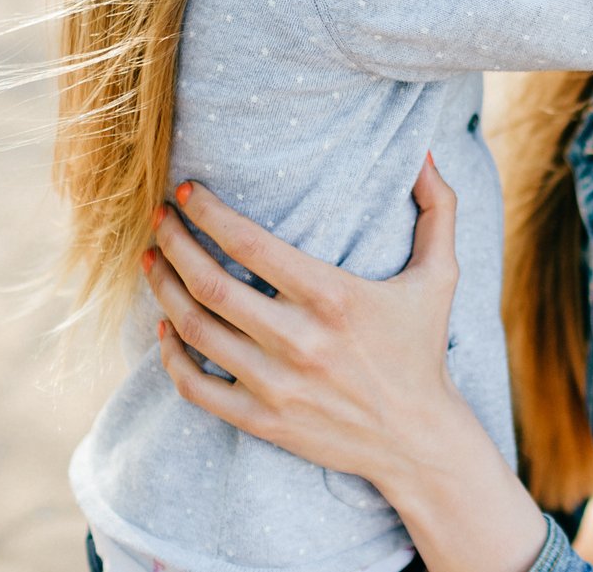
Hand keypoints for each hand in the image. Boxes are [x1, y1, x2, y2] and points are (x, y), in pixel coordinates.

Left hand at [146, 159, 465, 484]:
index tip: (187, 190)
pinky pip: (196, 387)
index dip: (208, 212)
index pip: (249, 244)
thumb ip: (438, 208)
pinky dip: (171, 356)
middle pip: (209, 282)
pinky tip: (165, 329)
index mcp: (332, 297)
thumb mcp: (442, 275)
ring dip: (163, 290)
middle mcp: (298, 340)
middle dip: (173, 241)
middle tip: (158, 217)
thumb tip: (424, 152)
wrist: (418, 440)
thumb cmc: (422, 349)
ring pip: (195, 330)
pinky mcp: (262, 420)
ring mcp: (276, 384)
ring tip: (151, 260)